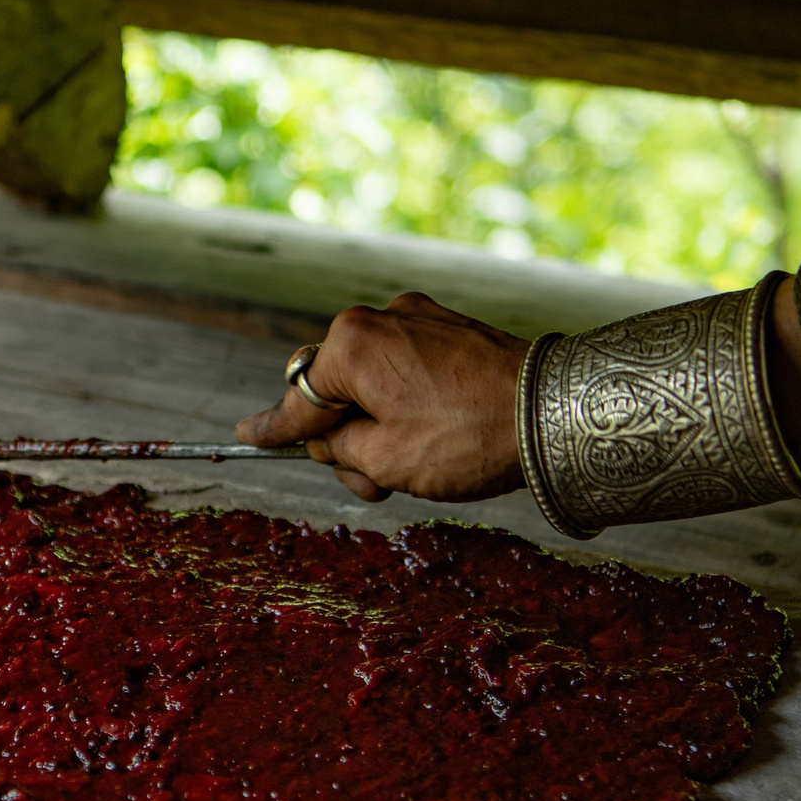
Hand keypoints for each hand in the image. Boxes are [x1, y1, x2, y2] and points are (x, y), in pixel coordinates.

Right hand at [235, 293, 527, 502]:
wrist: (553, 413)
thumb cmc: (466, 439)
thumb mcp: (384, 462)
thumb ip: (337, 448)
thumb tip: (324, 438)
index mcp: (350, 346)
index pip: (298, 401)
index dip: (273, 429)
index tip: (246, 435)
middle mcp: (378, 319)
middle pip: (333, 389)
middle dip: (345, 438)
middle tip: (374, 482)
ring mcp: (418, 319)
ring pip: (371, 381)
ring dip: (379, 426)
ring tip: (415, 467)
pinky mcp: (451, 327)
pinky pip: (406, 367)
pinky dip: (407, 403)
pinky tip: (438, 436)